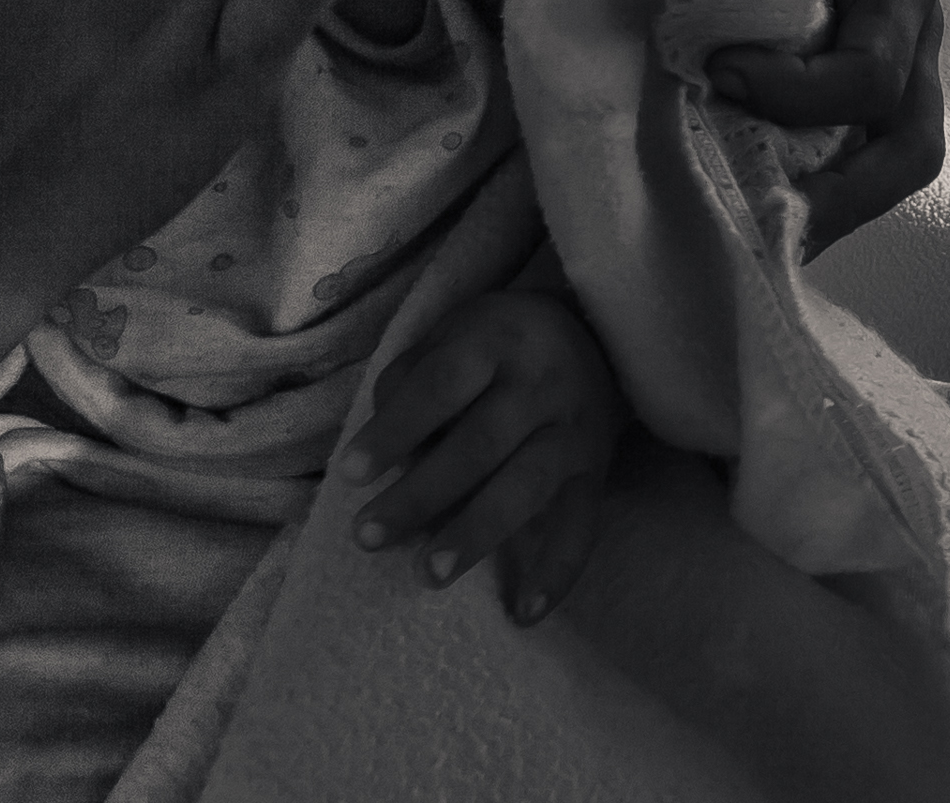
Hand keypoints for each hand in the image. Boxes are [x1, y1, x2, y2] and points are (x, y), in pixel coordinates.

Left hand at [339, 286, 619, 623]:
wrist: (591, 337)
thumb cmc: (494, 346)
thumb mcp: (449, 335)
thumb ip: (409, 383)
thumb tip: (385, 452)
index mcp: (496, 342)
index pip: (440, 386)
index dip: (396, 430)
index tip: (351, 473)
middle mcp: (542, 384)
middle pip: (479, 444)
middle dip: (421, 495)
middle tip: (368, 536)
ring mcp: (574, 431)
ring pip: (525, 487)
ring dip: (475, 533)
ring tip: (429, 574)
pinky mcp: (597, 472)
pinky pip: (582, 527)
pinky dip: (556, 573)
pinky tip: (522, 613)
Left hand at [708, 0, 946, 253]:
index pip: (871, 72)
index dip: (798, 93)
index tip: (718, 70)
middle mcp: (907, 24)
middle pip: (907, 145)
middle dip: (843, 200)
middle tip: (762, 223)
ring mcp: (885, 47)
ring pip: (885, 156)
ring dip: (824, 199)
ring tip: (748, 225)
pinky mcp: (846, 56)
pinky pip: (844, 137)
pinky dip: (800, 170)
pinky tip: (734, 181)